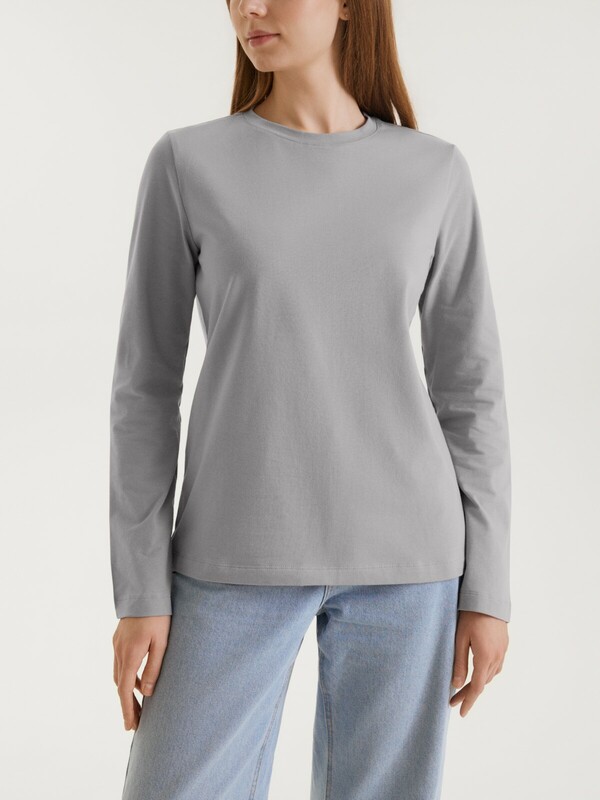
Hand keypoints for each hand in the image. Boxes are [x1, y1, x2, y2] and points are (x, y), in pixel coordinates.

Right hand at [113, 615, 170, 730]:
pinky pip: (120, 663)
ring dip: (126, 691)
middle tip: (136, 722)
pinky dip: (127, 676)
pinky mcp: (119, 638)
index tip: (131, 726)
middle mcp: (119, 651)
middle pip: (119, 685)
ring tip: (139, 705)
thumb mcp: (161, 644)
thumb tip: (146, 693)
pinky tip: (138, 680)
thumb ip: (154, 669)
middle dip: (127, 704)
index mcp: (129, 655)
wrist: (146, 591)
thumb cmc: (158, 616)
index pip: (124, 690)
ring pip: (119, 674)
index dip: (127, 709)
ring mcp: (117, 644)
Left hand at [450, 610, 508, 716]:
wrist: (488, 598)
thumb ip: (459, 663)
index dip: (468, 701)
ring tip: (463, 689)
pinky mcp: (504, 645)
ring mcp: (502, 651)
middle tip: (453, 702)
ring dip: (478, 684)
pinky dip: (486, 674)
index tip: (461, 712)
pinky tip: (479, 673)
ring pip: (491, 676)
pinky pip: (496, 666)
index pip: (477, 687)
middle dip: (468, 694)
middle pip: (483, 683)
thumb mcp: (460, 639)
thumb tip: (456, 685)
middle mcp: (497, 657)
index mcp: (485, 658)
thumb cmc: (470, 616)